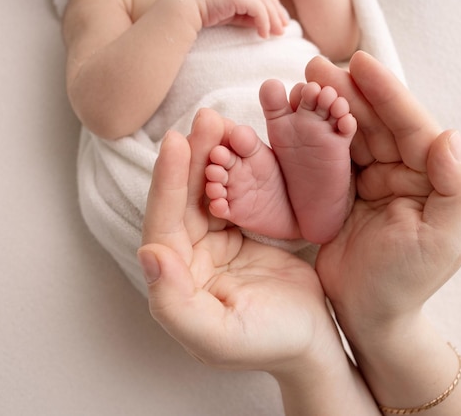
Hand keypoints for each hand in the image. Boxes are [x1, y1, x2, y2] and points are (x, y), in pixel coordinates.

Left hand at [137, 109, 334, 373]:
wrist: (312, 341)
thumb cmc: (269, 343)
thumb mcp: (218, 336)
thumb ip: (174, 304)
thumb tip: (148, 254)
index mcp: (176, 281)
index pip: (164, 225)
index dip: (167, 184)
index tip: (175, 142)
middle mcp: (187, 259)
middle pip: (183, 200)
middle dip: (191, 158)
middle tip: (205, 118)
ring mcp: (213, 243)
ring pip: (206, 192)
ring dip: (210, 156)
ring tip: (219, 121)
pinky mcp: (239, 233)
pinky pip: (231, 194)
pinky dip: (233, 169)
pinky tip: (239, 144)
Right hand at [197, 0, 288, 37]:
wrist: (184, 8)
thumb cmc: (205, 11)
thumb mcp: (230, 13)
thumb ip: (245, 15)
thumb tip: (263, 25)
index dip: (274, 6)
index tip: (280, 21)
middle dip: (277, 12)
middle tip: (283, 29)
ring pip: (265, 3)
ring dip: (273, 20)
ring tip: (276, 34)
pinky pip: (258, 9)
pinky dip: (264, 22)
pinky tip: (264, 35)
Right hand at [306, 52, 460, 337]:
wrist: (367, 316)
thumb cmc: (406, 283)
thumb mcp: (444, 240)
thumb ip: (457, 188)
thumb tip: (450, 136)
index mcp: (431, 177)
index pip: (411, 127)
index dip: (387, 94)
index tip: (361, 65)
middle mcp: (402, 173)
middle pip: (375, 124)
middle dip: (348, 94)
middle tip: (316, 69)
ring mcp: (370, 182)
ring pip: (349, 137)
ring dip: (327, 110)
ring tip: (302, 87)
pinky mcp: (341, 194)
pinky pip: (327, 160)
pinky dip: (312, 139)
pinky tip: (295, 120)